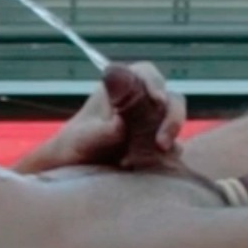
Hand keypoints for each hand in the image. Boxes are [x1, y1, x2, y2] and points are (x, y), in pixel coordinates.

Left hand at [15, 62, 189, 173]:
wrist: (73, 173)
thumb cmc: (74, 147)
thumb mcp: (83, 140)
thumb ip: (103, 130)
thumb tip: (121, 125)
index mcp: (121, 87)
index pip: (145, 73)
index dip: (154, 83)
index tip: (157, 100)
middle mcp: (141, 102)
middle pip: (170, 99)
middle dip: (172, 118)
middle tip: (162, 143)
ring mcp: (153, 124)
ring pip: (174, 123)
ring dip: (170, 139)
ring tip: (156, 157)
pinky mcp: (158, 147)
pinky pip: (174, 149)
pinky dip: (166, 158)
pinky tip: (146, 169)